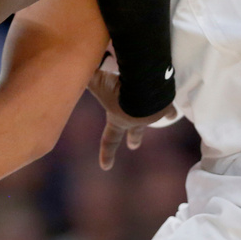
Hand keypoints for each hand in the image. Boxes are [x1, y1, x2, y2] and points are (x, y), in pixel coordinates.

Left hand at [88, 50, 176, 170]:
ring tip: (160, 118)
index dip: (106, 154)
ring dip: (155, 116)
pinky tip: (172, 107)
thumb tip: (68, 71)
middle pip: (135, 132)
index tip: (105, 167)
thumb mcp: (98, 82)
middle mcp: (137, 120)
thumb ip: (86, 78)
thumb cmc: (118, 89)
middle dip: (134, 138)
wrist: (146, 87)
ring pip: (154, 117)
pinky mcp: (166, 104)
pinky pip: (169, 107)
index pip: (109, 140)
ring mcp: (153, 114)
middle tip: (133, 146)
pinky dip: (170, 107)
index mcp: (119, 121)